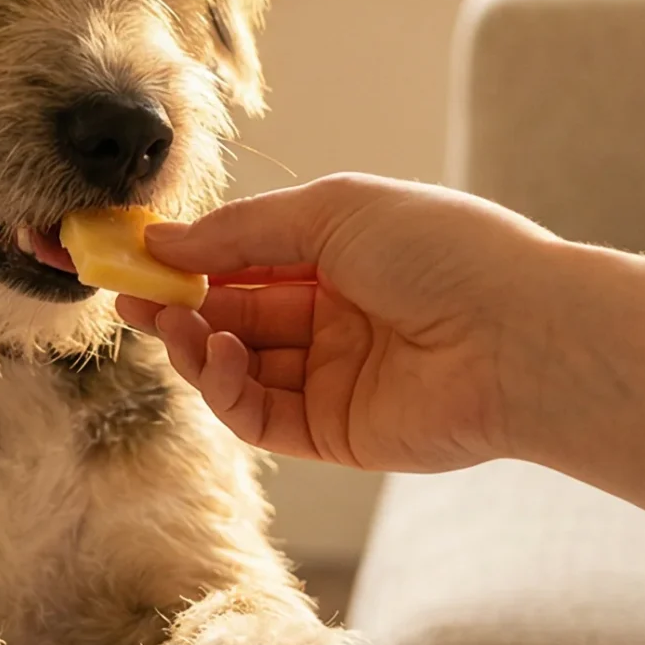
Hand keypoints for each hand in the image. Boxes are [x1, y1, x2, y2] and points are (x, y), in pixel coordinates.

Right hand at [120, 174, 564, 472]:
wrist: (521, 334)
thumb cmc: (444, 251)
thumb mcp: (332, 211)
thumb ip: (241, 231)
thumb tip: (163, 241)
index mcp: (340, 256)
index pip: (244, 260)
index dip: (186, 260)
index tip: (129, 255)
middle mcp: (334, 318)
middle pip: (232, 316)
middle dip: (176, 307)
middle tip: (123, 296)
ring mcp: (333, 378)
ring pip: (238, 368)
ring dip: (198, 348)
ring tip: (180, 326)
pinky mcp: (335, 433)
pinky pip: (260, 416)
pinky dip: (228, 389)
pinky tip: (223, 356)